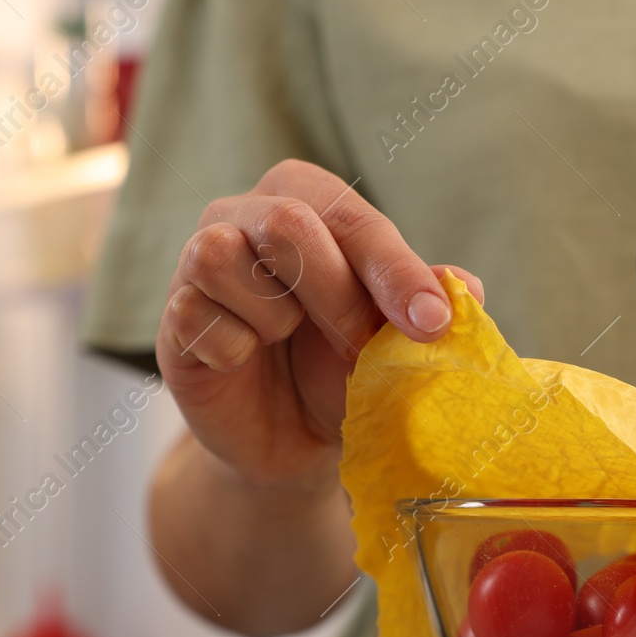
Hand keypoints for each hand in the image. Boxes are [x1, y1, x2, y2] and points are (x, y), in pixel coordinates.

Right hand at [155, 159, 482, 489]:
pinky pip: (195, 315)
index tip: (431, 324)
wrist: (293, 438)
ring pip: (222, 257)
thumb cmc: (345, 368)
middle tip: (361, 350)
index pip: (349, 215)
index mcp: (305, 197)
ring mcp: (196, 261)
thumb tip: (463, 285)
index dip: (394, 270)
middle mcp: (243, 213)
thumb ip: (429, 303)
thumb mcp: (395, 338)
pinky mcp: (172, 315)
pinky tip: (245, 362)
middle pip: (284, 222)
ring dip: (274, 317)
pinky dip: (234, 348)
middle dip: (337, 296)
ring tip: (286, 342)